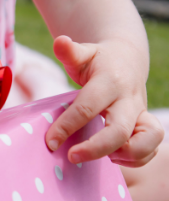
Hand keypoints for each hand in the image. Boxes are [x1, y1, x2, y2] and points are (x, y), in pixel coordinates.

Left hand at [45, 36, 163, 165]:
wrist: (128, 60)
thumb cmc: (98, 61)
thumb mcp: (83, 53)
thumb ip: (70, 51)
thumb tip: (60, 41)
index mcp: (109, 82)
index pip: (87, 107)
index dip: (67, 126)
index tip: (50, 142)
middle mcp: (129, 100)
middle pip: (119, 131)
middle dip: (96, 148)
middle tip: (71, 157)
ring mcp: (141, 114)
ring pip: (148, 141)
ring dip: (126, 155)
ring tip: (103, 157)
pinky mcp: (147, 126)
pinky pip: (151, 149)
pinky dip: (136, 159)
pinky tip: (113, 157)